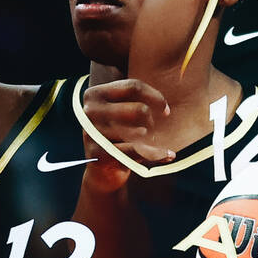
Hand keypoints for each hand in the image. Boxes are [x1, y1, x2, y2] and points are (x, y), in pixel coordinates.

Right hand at [80, 78, 172, 193]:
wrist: (101, 170)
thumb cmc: (116, 134)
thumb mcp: (121, 112)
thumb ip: (137, 100)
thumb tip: (164, 108)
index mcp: (94, 94)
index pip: (133, 87)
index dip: (155, 97)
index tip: (166, 110)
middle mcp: (90, 111)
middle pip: (139, 110)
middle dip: (152, 122)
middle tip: (152, 132)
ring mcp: (93, 133)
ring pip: (140, 132)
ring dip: (152, 140)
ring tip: (150, 144)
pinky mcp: (100, 154)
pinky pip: (137, 151)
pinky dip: (157, 154)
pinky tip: (168, 155)